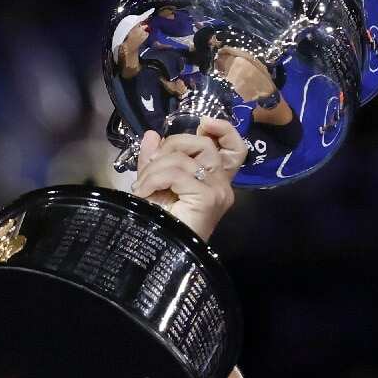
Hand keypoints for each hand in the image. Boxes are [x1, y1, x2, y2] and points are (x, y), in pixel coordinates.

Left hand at [131, 117, 245, 240]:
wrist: (157, 252)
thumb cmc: (158, 223)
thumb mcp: (154, 182)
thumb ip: (155, 158)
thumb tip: (152, 135)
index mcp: (213, 180)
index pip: (234, 148)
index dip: (223, 130)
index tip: (203, 125)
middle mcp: (222, 184)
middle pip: (203, 144)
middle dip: (170, 146)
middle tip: (150, 166)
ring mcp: (218, 191)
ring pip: (185, 157)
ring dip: (155, 167)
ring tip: (143, 185)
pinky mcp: (209, 197)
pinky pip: (177, 172)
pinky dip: (154, 178)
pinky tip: (144, 192)